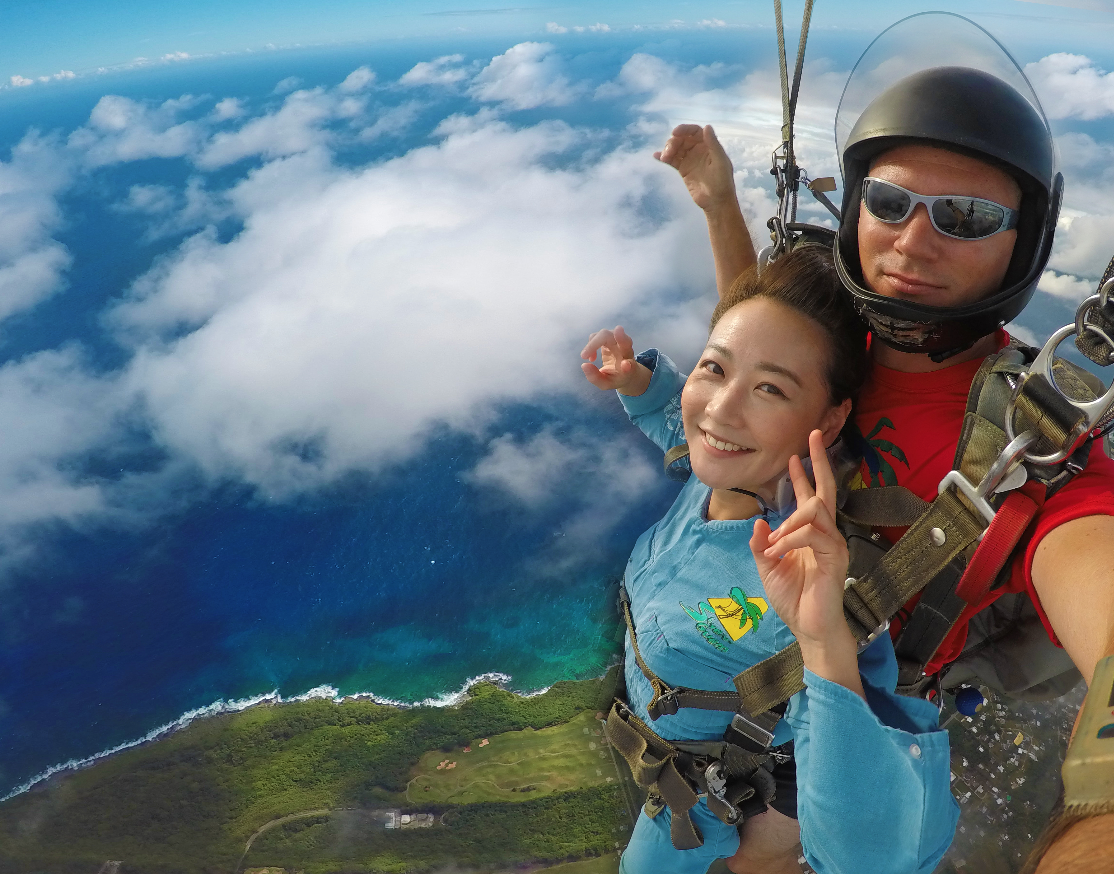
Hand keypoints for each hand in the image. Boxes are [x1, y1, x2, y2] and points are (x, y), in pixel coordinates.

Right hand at [580, 326, 647, 394]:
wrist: (626, 372)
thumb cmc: (617, 378)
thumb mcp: (607, 384)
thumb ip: (596, 378)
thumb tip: (584, 365)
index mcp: (628, 359)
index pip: (627, 348)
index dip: (622, 346)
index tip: (618, 352)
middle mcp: (624, 346)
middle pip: (613, 336)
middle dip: (596, 343)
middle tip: (584, 356)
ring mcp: (617, 340)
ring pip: (604, 334)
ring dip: (592, 345)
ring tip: (590, 359)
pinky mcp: (610, 338)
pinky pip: (598, 336)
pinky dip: (591, 345)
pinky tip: (592, 358)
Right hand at [654, 124, 737, 211]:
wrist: (716, 203)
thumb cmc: (722, 182)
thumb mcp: (720, 162)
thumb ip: (713, 144)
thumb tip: (706, 126)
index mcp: (709, 146)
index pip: (695, 132)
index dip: (685, 129)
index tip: (674, 133)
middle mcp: (698, 150)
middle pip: (683, 139)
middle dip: (674, 142)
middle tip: (668, 152)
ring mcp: (690, 160)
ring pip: (676, 149)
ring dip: (668, 149)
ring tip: (664, 157)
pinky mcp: (683, 170)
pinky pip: (672, 160)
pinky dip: (664, 157)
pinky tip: (656, 156)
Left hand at [749, 430, 854, 655]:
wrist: (808, 628)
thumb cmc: (793, 599)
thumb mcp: (767, 568)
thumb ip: (761, 544)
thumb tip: (759, 521)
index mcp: (809, 535)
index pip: (810, 498)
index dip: (803, 475)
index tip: (794, 455)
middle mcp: (825, 535)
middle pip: (825, 491)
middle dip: (819, 463)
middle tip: (813, 437)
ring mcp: (832, 545)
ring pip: (816, 512)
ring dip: (790, 521)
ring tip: (773, 540)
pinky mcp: (834, 558)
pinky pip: (813, 536)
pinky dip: (791, 540)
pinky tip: (776, 551)